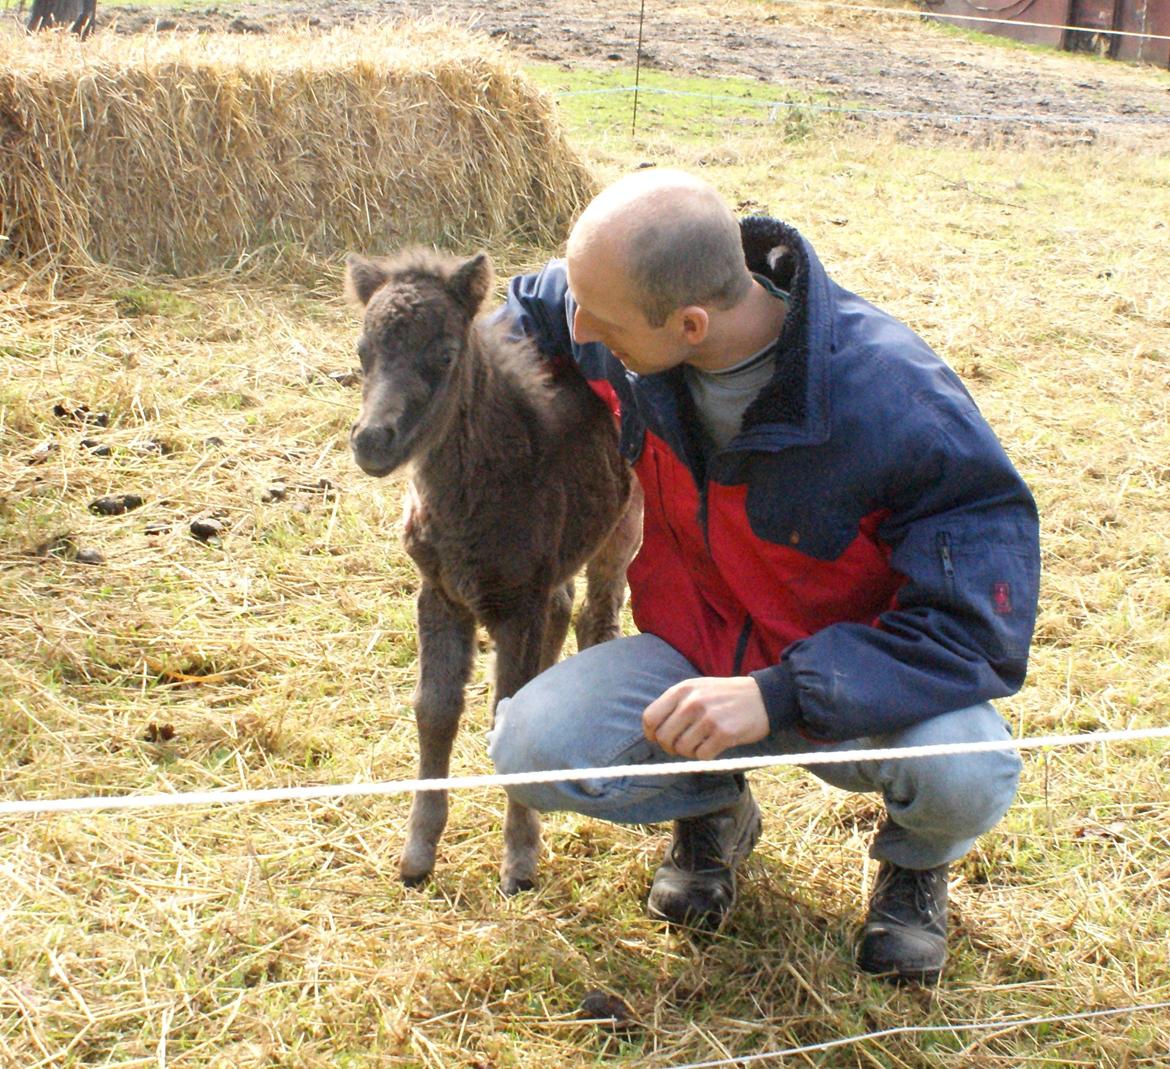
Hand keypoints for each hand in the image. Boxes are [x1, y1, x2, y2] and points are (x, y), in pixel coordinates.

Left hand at [642, 676, 768, 759]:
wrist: (762, 697)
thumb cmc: (725, 696)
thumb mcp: (697, 689)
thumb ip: (675, 705)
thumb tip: (654, 732)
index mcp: (682, 690)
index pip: (650, 717)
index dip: (651, 733)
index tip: (658, 738)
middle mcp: (692, 703)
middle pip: (664, 738)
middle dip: (671, 747)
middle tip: (683, 745)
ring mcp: (708, 718)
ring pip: (682, 749)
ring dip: (690, 752)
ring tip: (702, 742)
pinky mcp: (723, 734)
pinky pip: (701, 756)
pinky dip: (706, 756)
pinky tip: (715, 746)